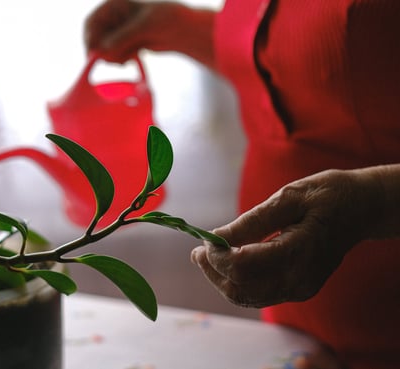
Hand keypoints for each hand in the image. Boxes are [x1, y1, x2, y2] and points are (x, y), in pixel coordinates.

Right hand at [84, 0, 215, 65]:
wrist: (183, 29)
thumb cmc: (167, 19)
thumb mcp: (144, 26)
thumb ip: (123, 37)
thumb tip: (103, 51)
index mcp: (115, 5)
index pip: (92, 22)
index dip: (89, 39)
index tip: (93, 56)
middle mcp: (115, 16)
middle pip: (96, 38)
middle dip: (103, 52)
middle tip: (113, 63)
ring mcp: (121, 30)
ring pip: (106, 48)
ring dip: (113, 57)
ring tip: (127, 60)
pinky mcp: (128, 42)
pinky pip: (116, 54)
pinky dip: (120, 58)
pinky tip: (131, 59)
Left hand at [191, 168, 385, 307]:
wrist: (359, 209)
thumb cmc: (325, 196)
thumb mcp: (287, 198)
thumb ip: (251, 222)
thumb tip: (215, 238)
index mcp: (297, 252)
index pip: (242, 266)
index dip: (216, 255)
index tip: (204, 238)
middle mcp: (298, 279)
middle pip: (239, 288)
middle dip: (213, 270)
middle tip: (198, 250)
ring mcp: (299, 288)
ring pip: (246, 296)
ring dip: (222, 278)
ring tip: (206, 256)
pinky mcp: (298, 289)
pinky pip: (258, 293)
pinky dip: (238, 281)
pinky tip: (229, 262)